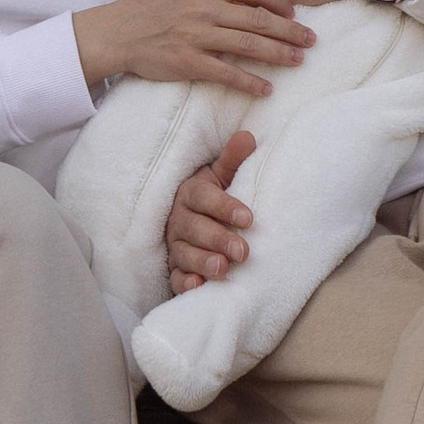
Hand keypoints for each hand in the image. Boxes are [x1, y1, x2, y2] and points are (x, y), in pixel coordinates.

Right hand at [74, 0, 312, 93]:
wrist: (118, 31)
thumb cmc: (152, 9)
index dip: (281, 1)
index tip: (294, 13)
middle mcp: (205, 7)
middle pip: (260, 18)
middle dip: (290, 30)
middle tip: (310, 40)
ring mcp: (197, 35)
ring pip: (249, 45)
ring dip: (278, 54)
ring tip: (298, 61)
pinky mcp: (188, 62)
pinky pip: (227, 73)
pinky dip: (250, 82)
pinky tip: (266, 89)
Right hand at [166, 131, 254, 289]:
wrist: (194, 222)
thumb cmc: (213, 199)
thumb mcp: (222, 177)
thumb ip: (233, 160)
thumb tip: (247, 137)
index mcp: (190, 194)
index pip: (204, 198)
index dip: (224, 207)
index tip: (248, 218)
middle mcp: (179, 220)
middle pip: (195, 228)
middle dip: (218, 239)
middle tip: (242, 251)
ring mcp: (175, 246)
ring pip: (184, 254)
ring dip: (203, 261)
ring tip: (223, 269)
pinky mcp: (175, 269)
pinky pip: (175, 278)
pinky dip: (185, 283)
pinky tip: (197, 287)